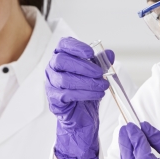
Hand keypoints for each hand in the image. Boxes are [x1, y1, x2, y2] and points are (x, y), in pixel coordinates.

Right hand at [45, 37, 112, 158]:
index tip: (91, 53)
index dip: (76, 47)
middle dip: (83, 66)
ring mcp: (51, 83)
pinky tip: (97, 94)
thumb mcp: (96, 73)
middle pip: (61, 61)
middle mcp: (52, 68)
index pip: (63, 45)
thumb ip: (102, 62)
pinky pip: (66, 95)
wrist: (81, 113)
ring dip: (87, 82)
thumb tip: (109, 54)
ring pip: (64, 79)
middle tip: (100, 73)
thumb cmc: (85, 89)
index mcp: (61, 56)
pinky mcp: (54, 99)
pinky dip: (85, 94)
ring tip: (102, 86)